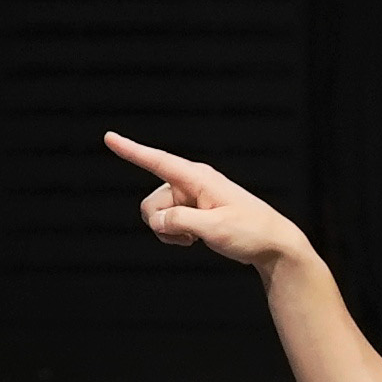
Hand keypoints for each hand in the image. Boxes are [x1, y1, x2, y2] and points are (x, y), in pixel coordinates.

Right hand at [105, 131, 306, 270]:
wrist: (271, 244)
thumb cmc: (250, 232)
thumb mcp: (215, 229)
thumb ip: (181, 223)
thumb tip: (157, 221)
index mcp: (199, 178)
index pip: (158, 161)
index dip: (131, 150)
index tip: (109, 137)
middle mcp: (191, 183)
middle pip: (152, 202)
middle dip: (161, 224)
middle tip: (189, 237)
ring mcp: (191, 197)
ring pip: (157, 215)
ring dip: (169, 232)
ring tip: (196, 239)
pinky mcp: (192, 210)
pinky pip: (167, 222)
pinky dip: (174, 234)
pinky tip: (195, 240)